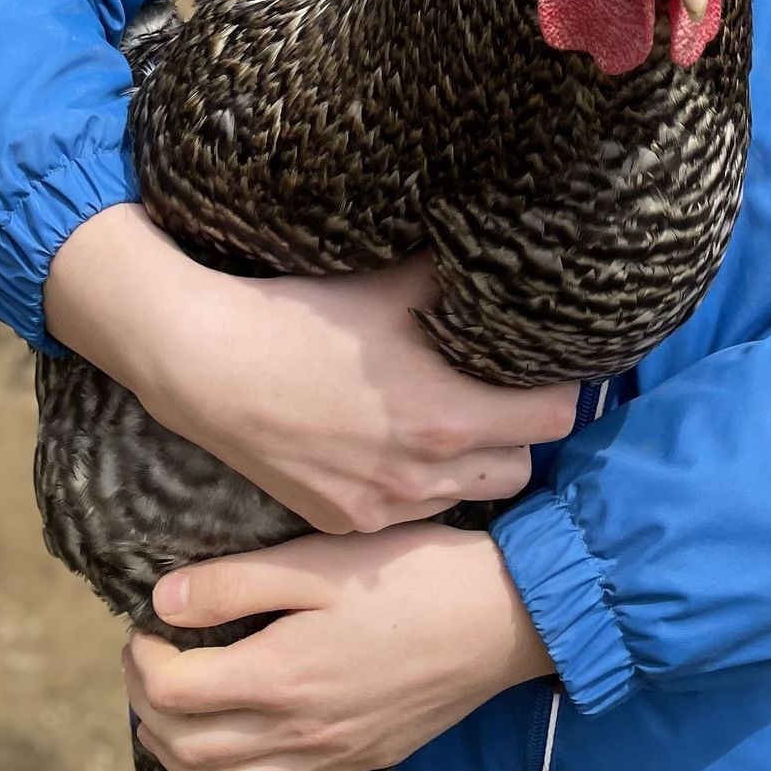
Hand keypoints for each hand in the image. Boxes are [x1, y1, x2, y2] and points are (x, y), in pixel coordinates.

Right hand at [44, 206, 579, 533]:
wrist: (211, 368)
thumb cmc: (306, 317)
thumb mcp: (392, 284)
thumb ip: (457, 277)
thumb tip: (507, 248)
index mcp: (451, 414)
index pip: (557, 418)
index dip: (559, 387)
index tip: (546, 365)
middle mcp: (427, 472)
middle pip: (522, 467)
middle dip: (520, 432)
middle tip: (498, 392)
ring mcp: (386, 506)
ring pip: (467, 494)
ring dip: (471, 463)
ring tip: (446, 418)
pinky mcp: (347, 521)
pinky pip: (411, 512)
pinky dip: (417, 485)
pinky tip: (392, 444)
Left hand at [123, 525, 553, 770]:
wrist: (500, 621)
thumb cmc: (414, 576)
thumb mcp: (324, 559)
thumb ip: (238, 581)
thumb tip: (163, 601)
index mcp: (279, 674)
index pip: (172, 691)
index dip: (141, 659)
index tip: (143, 622)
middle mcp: (295, 730)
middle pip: (185, 747)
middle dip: (145, 705)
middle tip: (146, 659)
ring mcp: (326, 754)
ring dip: (179, 748)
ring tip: (174, 702)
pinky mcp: (354, 759)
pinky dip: (230, 769)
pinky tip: (238, 729)